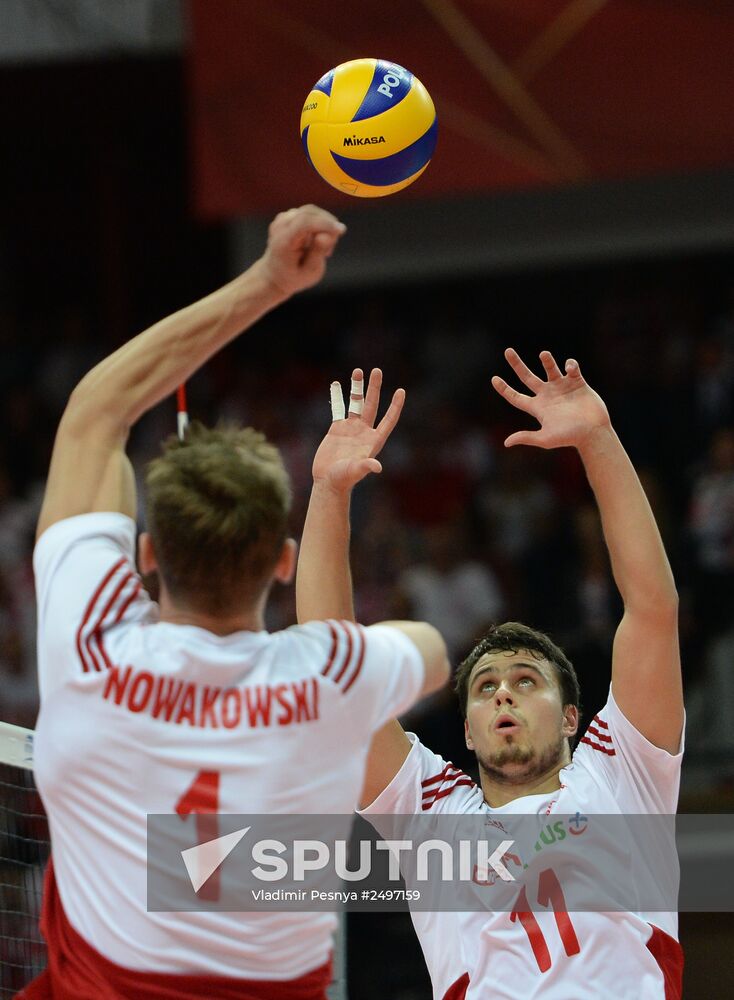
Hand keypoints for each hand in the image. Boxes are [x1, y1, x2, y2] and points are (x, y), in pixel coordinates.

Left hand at [259, 205, 345, 297]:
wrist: (275, 275)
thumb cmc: (294, 276)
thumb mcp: (309, 273)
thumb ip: (317, 253)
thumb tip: (325, 235)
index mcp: (283, 242)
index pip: (304, 223)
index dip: (324, 224)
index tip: (341, 230)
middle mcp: (280, 226)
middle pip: (309, 213)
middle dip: (327, 226)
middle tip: (329, 252)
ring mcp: (282, 219)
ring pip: (312, 212)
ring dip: (324, 227)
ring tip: (322, 251)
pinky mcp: (289, 216)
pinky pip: (310, 214)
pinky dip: (319, 225)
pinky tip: (316, 243)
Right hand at [312, 368, 404, 492]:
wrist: (329, 481)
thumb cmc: (345, 479)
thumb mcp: (356, 471)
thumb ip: (366, 467)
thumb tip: (377, 467)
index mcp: (373, 440)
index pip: (388, 420)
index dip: (395, 406)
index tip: (401, 391)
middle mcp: (364, 431)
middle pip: (372, 405)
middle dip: (374, 388)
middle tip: (377, 370)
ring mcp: (351, 428)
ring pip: (355, 403)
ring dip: (356, 388)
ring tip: (358, 371)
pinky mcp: (337, 428)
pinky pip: (338, 409)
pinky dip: (337, 397)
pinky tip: (336, 384)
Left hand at [492, 348, 610, 449]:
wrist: (593, 432)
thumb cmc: (570, 437)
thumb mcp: (545, 439)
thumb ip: (526, 437)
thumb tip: (506, 443)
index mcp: (537, 407)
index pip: (516, 397)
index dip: (504, 389)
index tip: (494, 378)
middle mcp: (547, 395)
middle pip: (527, 377)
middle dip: (517, 364)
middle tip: (507, 351)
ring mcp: (562, 387)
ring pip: (549, 368)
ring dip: (546, 360)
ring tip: (543, 354)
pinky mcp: (577, 383)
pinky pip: (571, 368)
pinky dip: (570, 364)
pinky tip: (570, 369)